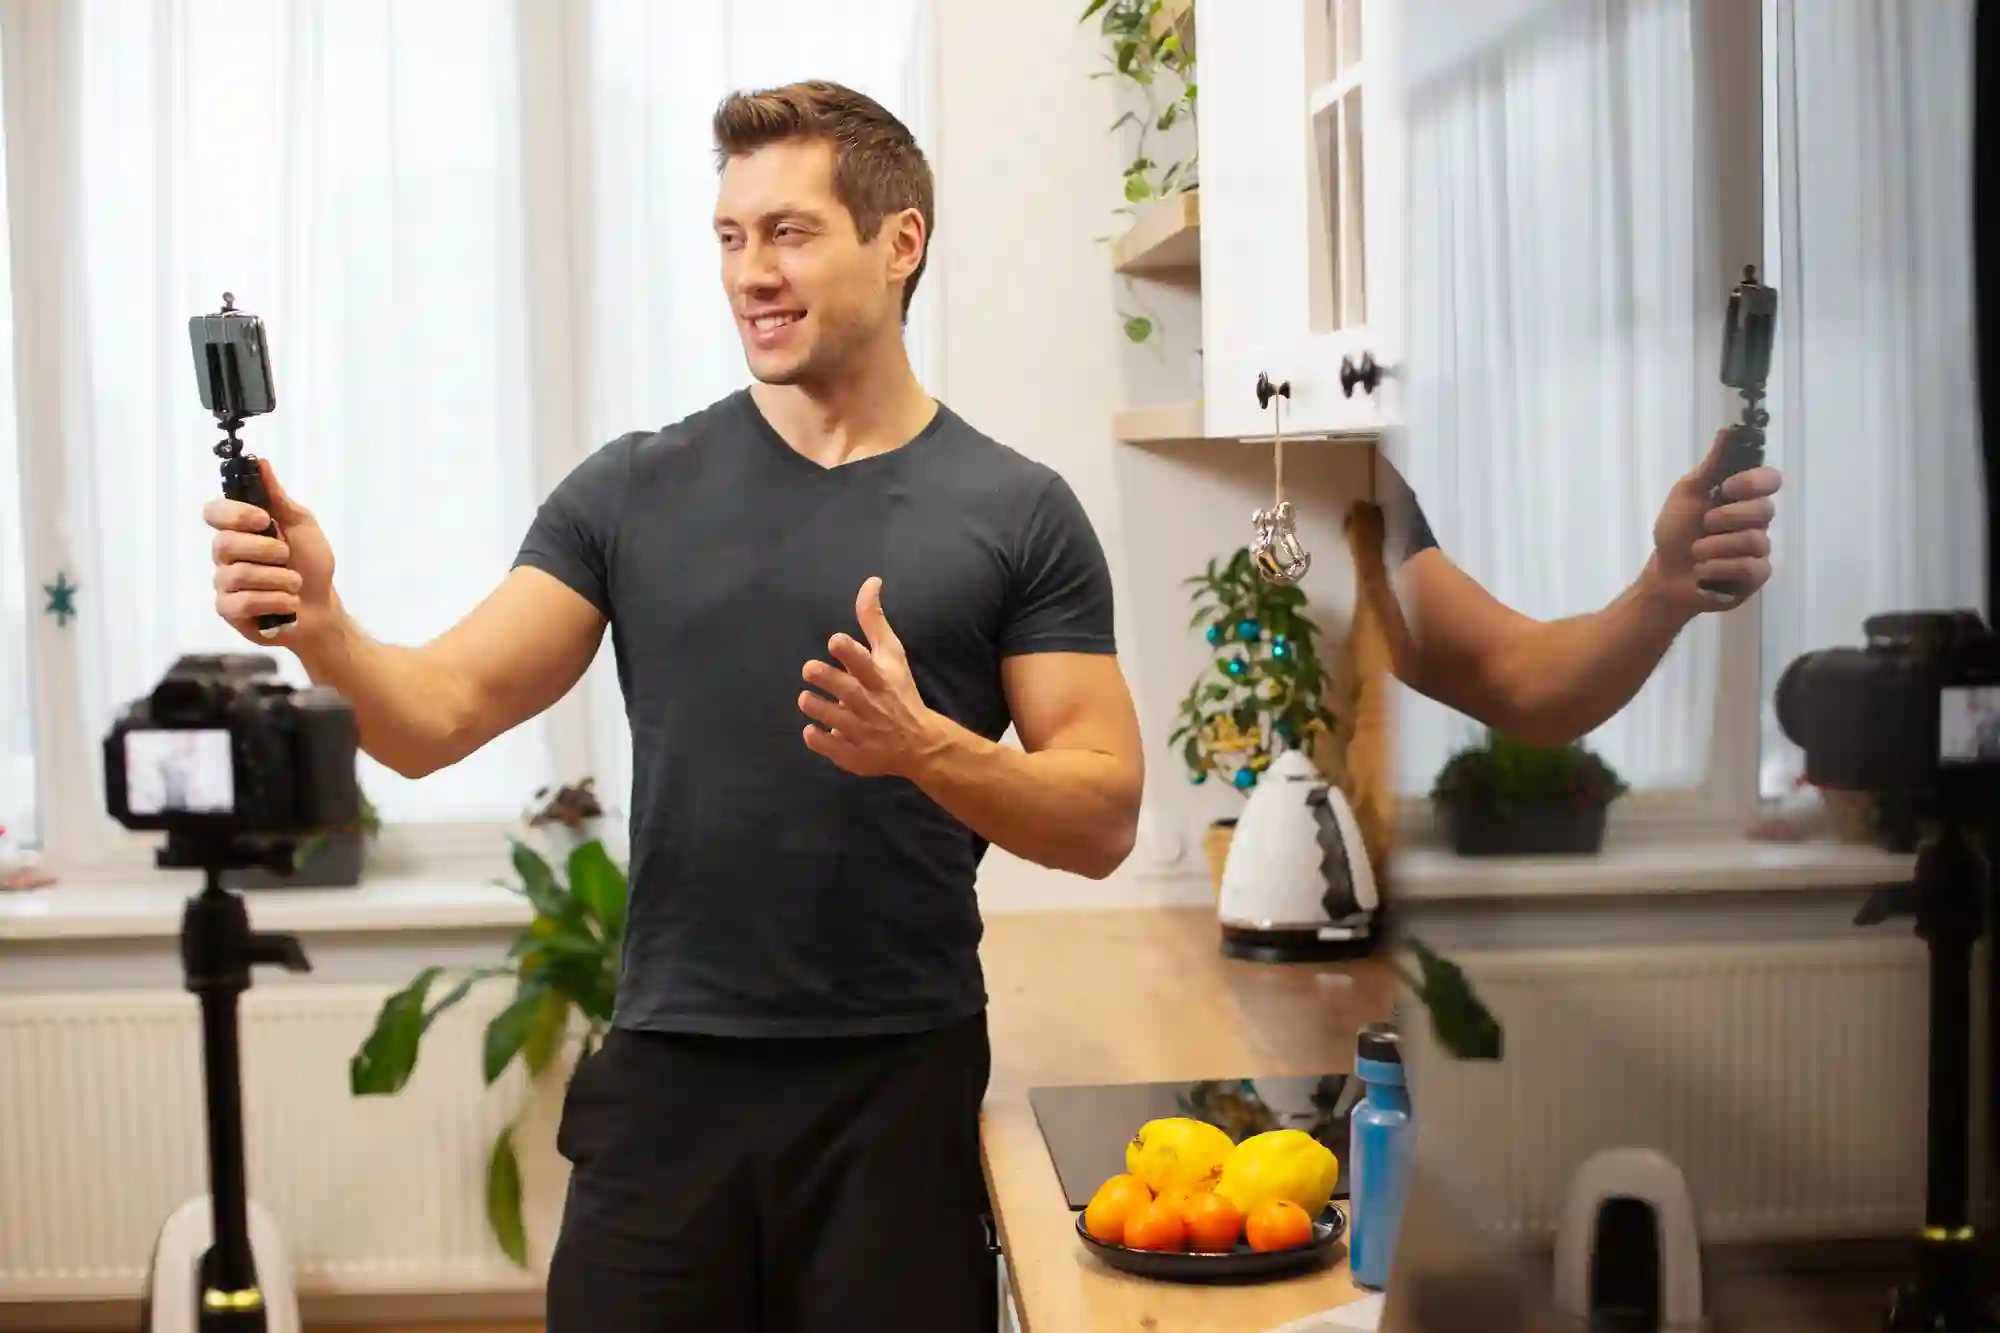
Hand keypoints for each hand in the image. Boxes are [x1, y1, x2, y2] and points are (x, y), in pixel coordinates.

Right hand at [202, 457, 337, 646]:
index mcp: (239, 530)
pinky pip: (244, 602)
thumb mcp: (301, 525)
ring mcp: (224, 583)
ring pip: (238, 574)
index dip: (234, 514)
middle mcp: (225, 555)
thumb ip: (278, 498)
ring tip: (295, 583)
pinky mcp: (229, 610)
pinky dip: (276, 600)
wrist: (323, 606)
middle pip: (224, 544)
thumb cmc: (310, 564)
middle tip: (287, 555)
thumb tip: (261, 463)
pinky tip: (290, 603)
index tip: (263, 519)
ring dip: (280, 578)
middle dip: (265, 549)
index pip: (213, 512)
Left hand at [799, 577, 941, 777]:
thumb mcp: (892, 654)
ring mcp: (862, 732)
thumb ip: (874, 620)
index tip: (834, 641)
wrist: (920, 745)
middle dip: (823, 677)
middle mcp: (871, 705)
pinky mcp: (853, 755)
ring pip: (830, 717)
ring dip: (814, 705)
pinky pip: (827, 746)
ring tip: (808, 698)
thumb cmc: (900, 692)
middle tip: (810, 670)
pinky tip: (814, 728)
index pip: (864, 661)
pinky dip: (815, 737)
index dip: (846, 650)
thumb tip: (871, 581)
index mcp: (881, 678)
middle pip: (844, 689)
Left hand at [1649, 428, 1781, 618]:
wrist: (1665, 574)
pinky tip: (1703, 572)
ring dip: (1715, 547)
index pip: (1771, 480)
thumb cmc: (1676, 531)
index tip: (1725, 488)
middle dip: (1727, 517)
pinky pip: (1750, 567)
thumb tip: (1728, 430)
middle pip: (1765, 510)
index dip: (1753, 483)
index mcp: (1743, 497)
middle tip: (1705, 524)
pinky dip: (1719, 568)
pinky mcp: (1756, 576)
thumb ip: (1711, 466)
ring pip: (1755, 540)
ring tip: (1696, 553)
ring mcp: (1759, 549)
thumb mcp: (1688, 494)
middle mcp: (1757, 521)